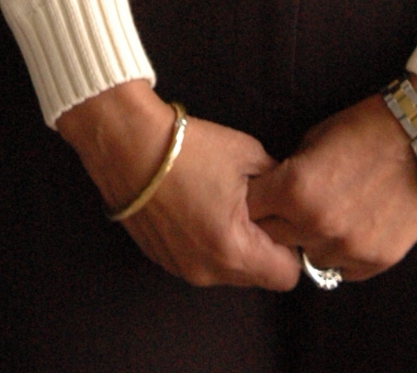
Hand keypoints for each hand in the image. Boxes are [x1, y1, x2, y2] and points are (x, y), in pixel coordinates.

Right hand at [56, 80, 301, 290]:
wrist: (126, 140)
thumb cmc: (191, 146)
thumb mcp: (248, 155)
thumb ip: (277, 184)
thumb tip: (288, 197)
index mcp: (234, 250)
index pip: (287, 275)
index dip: (289, 246)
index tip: (278, 218)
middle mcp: (207, 272)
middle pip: (256, 277)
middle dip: (261, 247)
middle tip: (249, 206)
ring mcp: (179, 268)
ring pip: (225, 271)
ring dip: (231, 247)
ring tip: (217, 202)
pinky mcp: (159, 258)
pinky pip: (197, 262)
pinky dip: (203, 242)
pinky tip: (192, 206)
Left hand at [247, 75, 416, 281]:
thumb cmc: (367, 127)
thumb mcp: (315, 138)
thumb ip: (291, 172)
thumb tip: (276, 193)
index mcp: (295, 189)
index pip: (252, 209)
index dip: (256, 199)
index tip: (263, 194)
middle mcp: (318, 224)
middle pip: (276, 239)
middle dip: (278, 222)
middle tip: (290, 207)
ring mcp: (350, 247)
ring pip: (310, 257)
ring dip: (312, 240)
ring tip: (327, 214)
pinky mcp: (378, 260)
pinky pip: (344, 269)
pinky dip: (342, 253)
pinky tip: (351, 227)